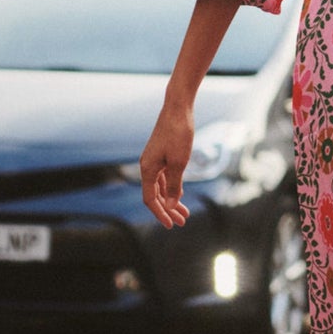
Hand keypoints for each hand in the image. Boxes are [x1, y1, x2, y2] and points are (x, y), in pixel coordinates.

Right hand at [140, 103, 193, 227]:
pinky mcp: (161, 155)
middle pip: (156, 196)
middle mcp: (147, 166)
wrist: (178, 108)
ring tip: (185, 213)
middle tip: (182, 222)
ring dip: (172, 201)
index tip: (171, 225)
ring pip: (161, 187)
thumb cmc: (178, 134)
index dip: (160, 214)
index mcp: (147, 169)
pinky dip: (172, 188)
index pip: (151, 199)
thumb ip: (174, 185)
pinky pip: (164, 177)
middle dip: (168, 210)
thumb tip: (171, 206)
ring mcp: (154, 160)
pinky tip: (180, 196)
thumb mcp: (179, 163)